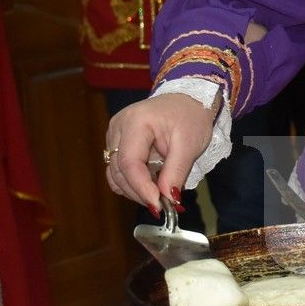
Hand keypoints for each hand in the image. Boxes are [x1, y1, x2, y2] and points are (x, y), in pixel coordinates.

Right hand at [104, 93, 216, 212]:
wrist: (188, 99)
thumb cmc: (191, 117)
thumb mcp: (190, 144)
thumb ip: (176, 172)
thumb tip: (167, 199)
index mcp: (136, 121)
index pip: (130, 162)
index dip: (141, 187)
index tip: (158, 206)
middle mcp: (118, 127)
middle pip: (119, 171)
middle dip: (140, 192)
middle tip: (163, 205)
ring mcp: (114, 134)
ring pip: (115, 174)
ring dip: (135, 189)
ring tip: (160, 194)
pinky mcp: (116, 142)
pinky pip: (118, 170)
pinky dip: (132, 182)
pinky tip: (151, 184)